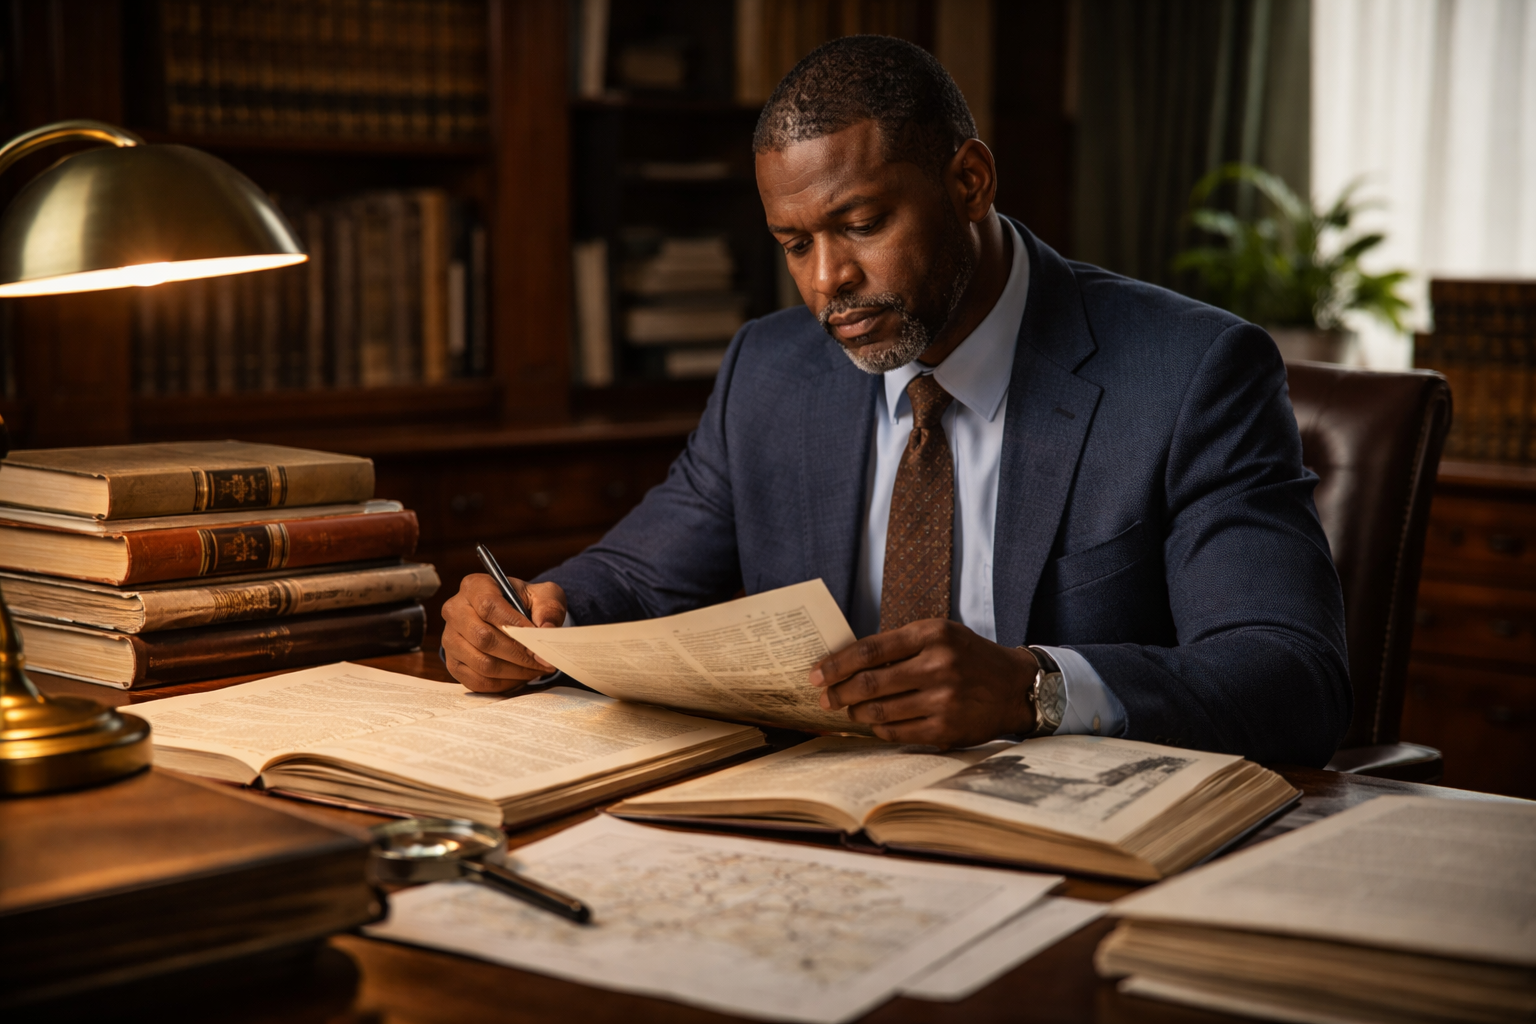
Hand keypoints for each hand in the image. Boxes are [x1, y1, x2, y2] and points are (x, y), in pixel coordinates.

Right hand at [441, 573, 568, 692]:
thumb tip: (546, 630)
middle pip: (483, 638)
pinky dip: (503, 684)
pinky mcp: (453, 663)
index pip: (489, 606)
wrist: (512, 616)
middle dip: (518, 654)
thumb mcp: (543, 595)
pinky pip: (477, 681)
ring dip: (514, 672)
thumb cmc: (526, 603)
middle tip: (543, 661)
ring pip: (481, 663)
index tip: (538, 641)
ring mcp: (450, 639)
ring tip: (535, 669)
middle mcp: (455, 611)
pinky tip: (520, 677)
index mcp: (475, 587)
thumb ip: (548, 609)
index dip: (515, 626)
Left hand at [809, 619, 1037, 747]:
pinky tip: (876, 722)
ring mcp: (944, 700)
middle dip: (838, 692)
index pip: (869, 650)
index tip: (816, 673)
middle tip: (824, 697)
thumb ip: (899, 645)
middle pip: (869, 683)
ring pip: (880, 711)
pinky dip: (879, 728)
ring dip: (856, 713)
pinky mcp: (946, 729)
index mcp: (932, 635)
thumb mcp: (940, 635)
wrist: (1015, 686)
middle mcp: (939, 665)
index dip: (836, 664)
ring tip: (850, 709)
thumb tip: (846, 662)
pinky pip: (897, 732)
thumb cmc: (968, 657)